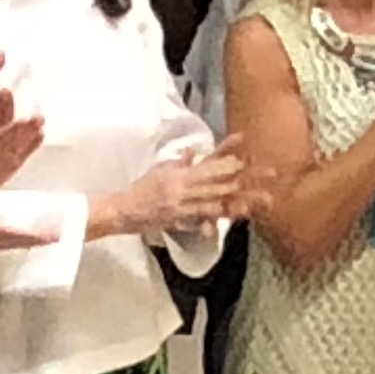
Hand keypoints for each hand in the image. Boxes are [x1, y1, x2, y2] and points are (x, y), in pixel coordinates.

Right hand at [124, 138, 251, 234]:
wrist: (124, 210)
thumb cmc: (141, 189)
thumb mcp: (159, 170)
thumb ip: (179, 163)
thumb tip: (193, 152)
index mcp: (177, 175)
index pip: (204, 169)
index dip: (223, 165)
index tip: (239, 162)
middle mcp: (180, 190)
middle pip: (212, 186)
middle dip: (233, 183)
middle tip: (250, 180)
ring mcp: (180, 207)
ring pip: (209, 203)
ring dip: (228, 201)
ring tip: (248, 200)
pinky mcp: (177, 221)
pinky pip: (198, 219)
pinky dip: (212, 218)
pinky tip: (226, 217)